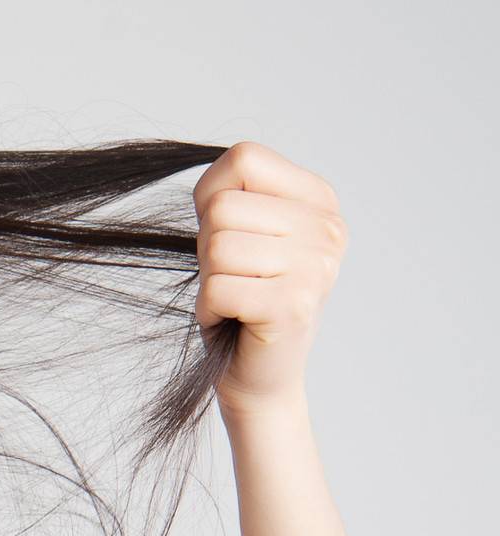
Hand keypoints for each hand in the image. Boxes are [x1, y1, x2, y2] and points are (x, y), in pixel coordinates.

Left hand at [192, 141, 348, 411]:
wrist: (260, 377)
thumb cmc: (241, 302)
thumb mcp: (238, 234)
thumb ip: (229, 195)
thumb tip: (212, 189)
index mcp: (320, 199)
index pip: (244, 157)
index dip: (212, 198)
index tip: (231, 236)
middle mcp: (327, 228)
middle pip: (223, 207)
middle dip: (208, 249)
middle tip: (233, 279)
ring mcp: (317, 266)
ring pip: (217, 246)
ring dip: (209, 281)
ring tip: (235, 300)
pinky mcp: (293, 304)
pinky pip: (216, 288)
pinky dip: (209, 309)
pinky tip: (234, 320)